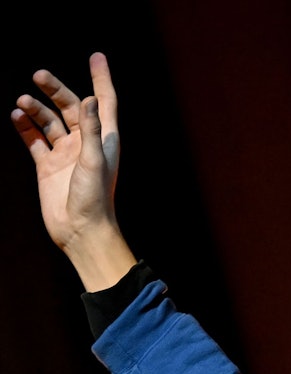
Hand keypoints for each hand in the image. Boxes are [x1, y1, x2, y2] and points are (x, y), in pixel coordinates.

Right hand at [11, 52, 135, 290]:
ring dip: (36, 108)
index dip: (101, 79)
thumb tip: (90, 99)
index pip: (105, 102)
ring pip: (49, 121)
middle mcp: (86, 144)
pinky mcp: (47, 166)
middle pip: (71, 107)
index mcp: (104, 140)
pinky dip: (25, 126)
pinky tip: (16, 115)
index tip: (96, 56)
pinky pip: (34, 139)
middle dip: (55, 89)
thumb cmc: (94, 199)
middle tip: (38, 74)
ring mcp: (66, 154)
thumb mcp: (94, 161)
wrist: (80, 231)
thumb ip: (91, 130)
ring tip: (21, 101)